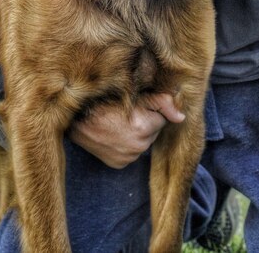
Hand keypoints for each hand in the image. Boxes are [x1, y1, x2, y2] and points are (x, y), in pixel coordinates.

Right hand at [68, 93, 184, 168]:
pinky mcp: (118, 164)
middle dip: (145, 122)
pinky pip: (131, 152)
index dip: (150, 110)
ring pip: (143, 142)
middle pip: (153, 131)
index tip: (136, 105)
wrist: (76, 117)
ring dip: (136, 134)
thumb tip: (182, 118)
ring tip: (118, 122)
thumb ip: (163, 103)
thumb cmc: (105, 100)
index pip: (161, 118)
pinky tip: (114, 134)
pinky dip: (126, 144)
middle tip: (126, 113)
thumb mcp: (136, 95)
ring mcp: (128, 158)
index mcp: (145, 128)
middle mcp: (138, 147)